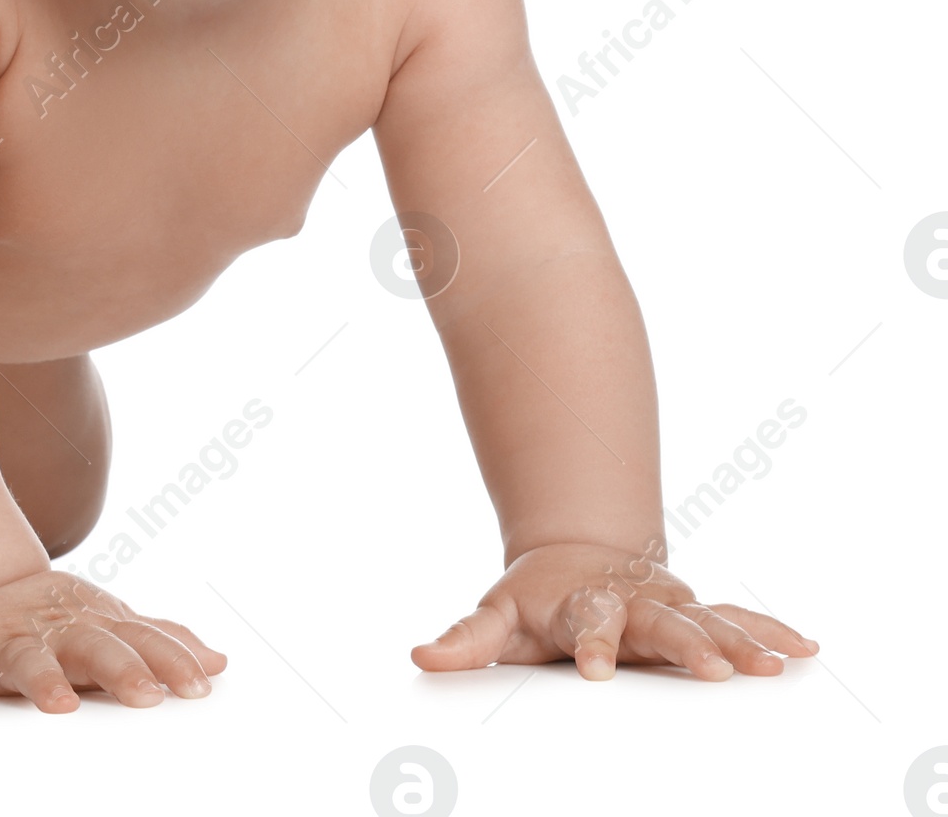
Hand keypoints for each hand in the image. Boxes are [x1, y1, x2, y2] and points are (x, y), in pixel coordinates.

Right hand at [0, 569, 227, 711]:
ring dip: (41, 681)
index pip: (141, 642)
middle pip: (93, 647)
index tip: (202, 685)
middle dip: (121, 669)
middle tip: (147, 696)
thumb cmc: (58, 620)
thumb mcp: (111, 624)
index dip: (170, 661)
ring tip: (58, 706)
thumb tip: (221, 661)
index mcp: (95, 625)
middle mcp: (54, 629)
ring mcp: (6, 638)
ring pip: (25, 660)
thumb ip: (160, 641)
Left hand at [410, 541, 817, 680]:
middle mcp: (632, 600)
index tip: (596, 669)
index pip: (586, 622)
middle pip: (659, 620)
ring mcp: (667, 603)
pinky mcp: (695, 612)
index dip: (591, 644)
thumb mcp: (498, 617)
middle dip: (686, 643)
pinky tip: (805, 648)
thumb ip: (466, 640)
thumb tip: (419, 657)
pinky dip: (770, 631)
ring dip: (740, 641)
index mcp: (582, 604)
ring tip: (773, 666)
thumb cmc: (537, 601)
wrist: (576, 554)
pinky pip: (738, 621)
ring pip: (707, 620)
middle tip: (713, 670)